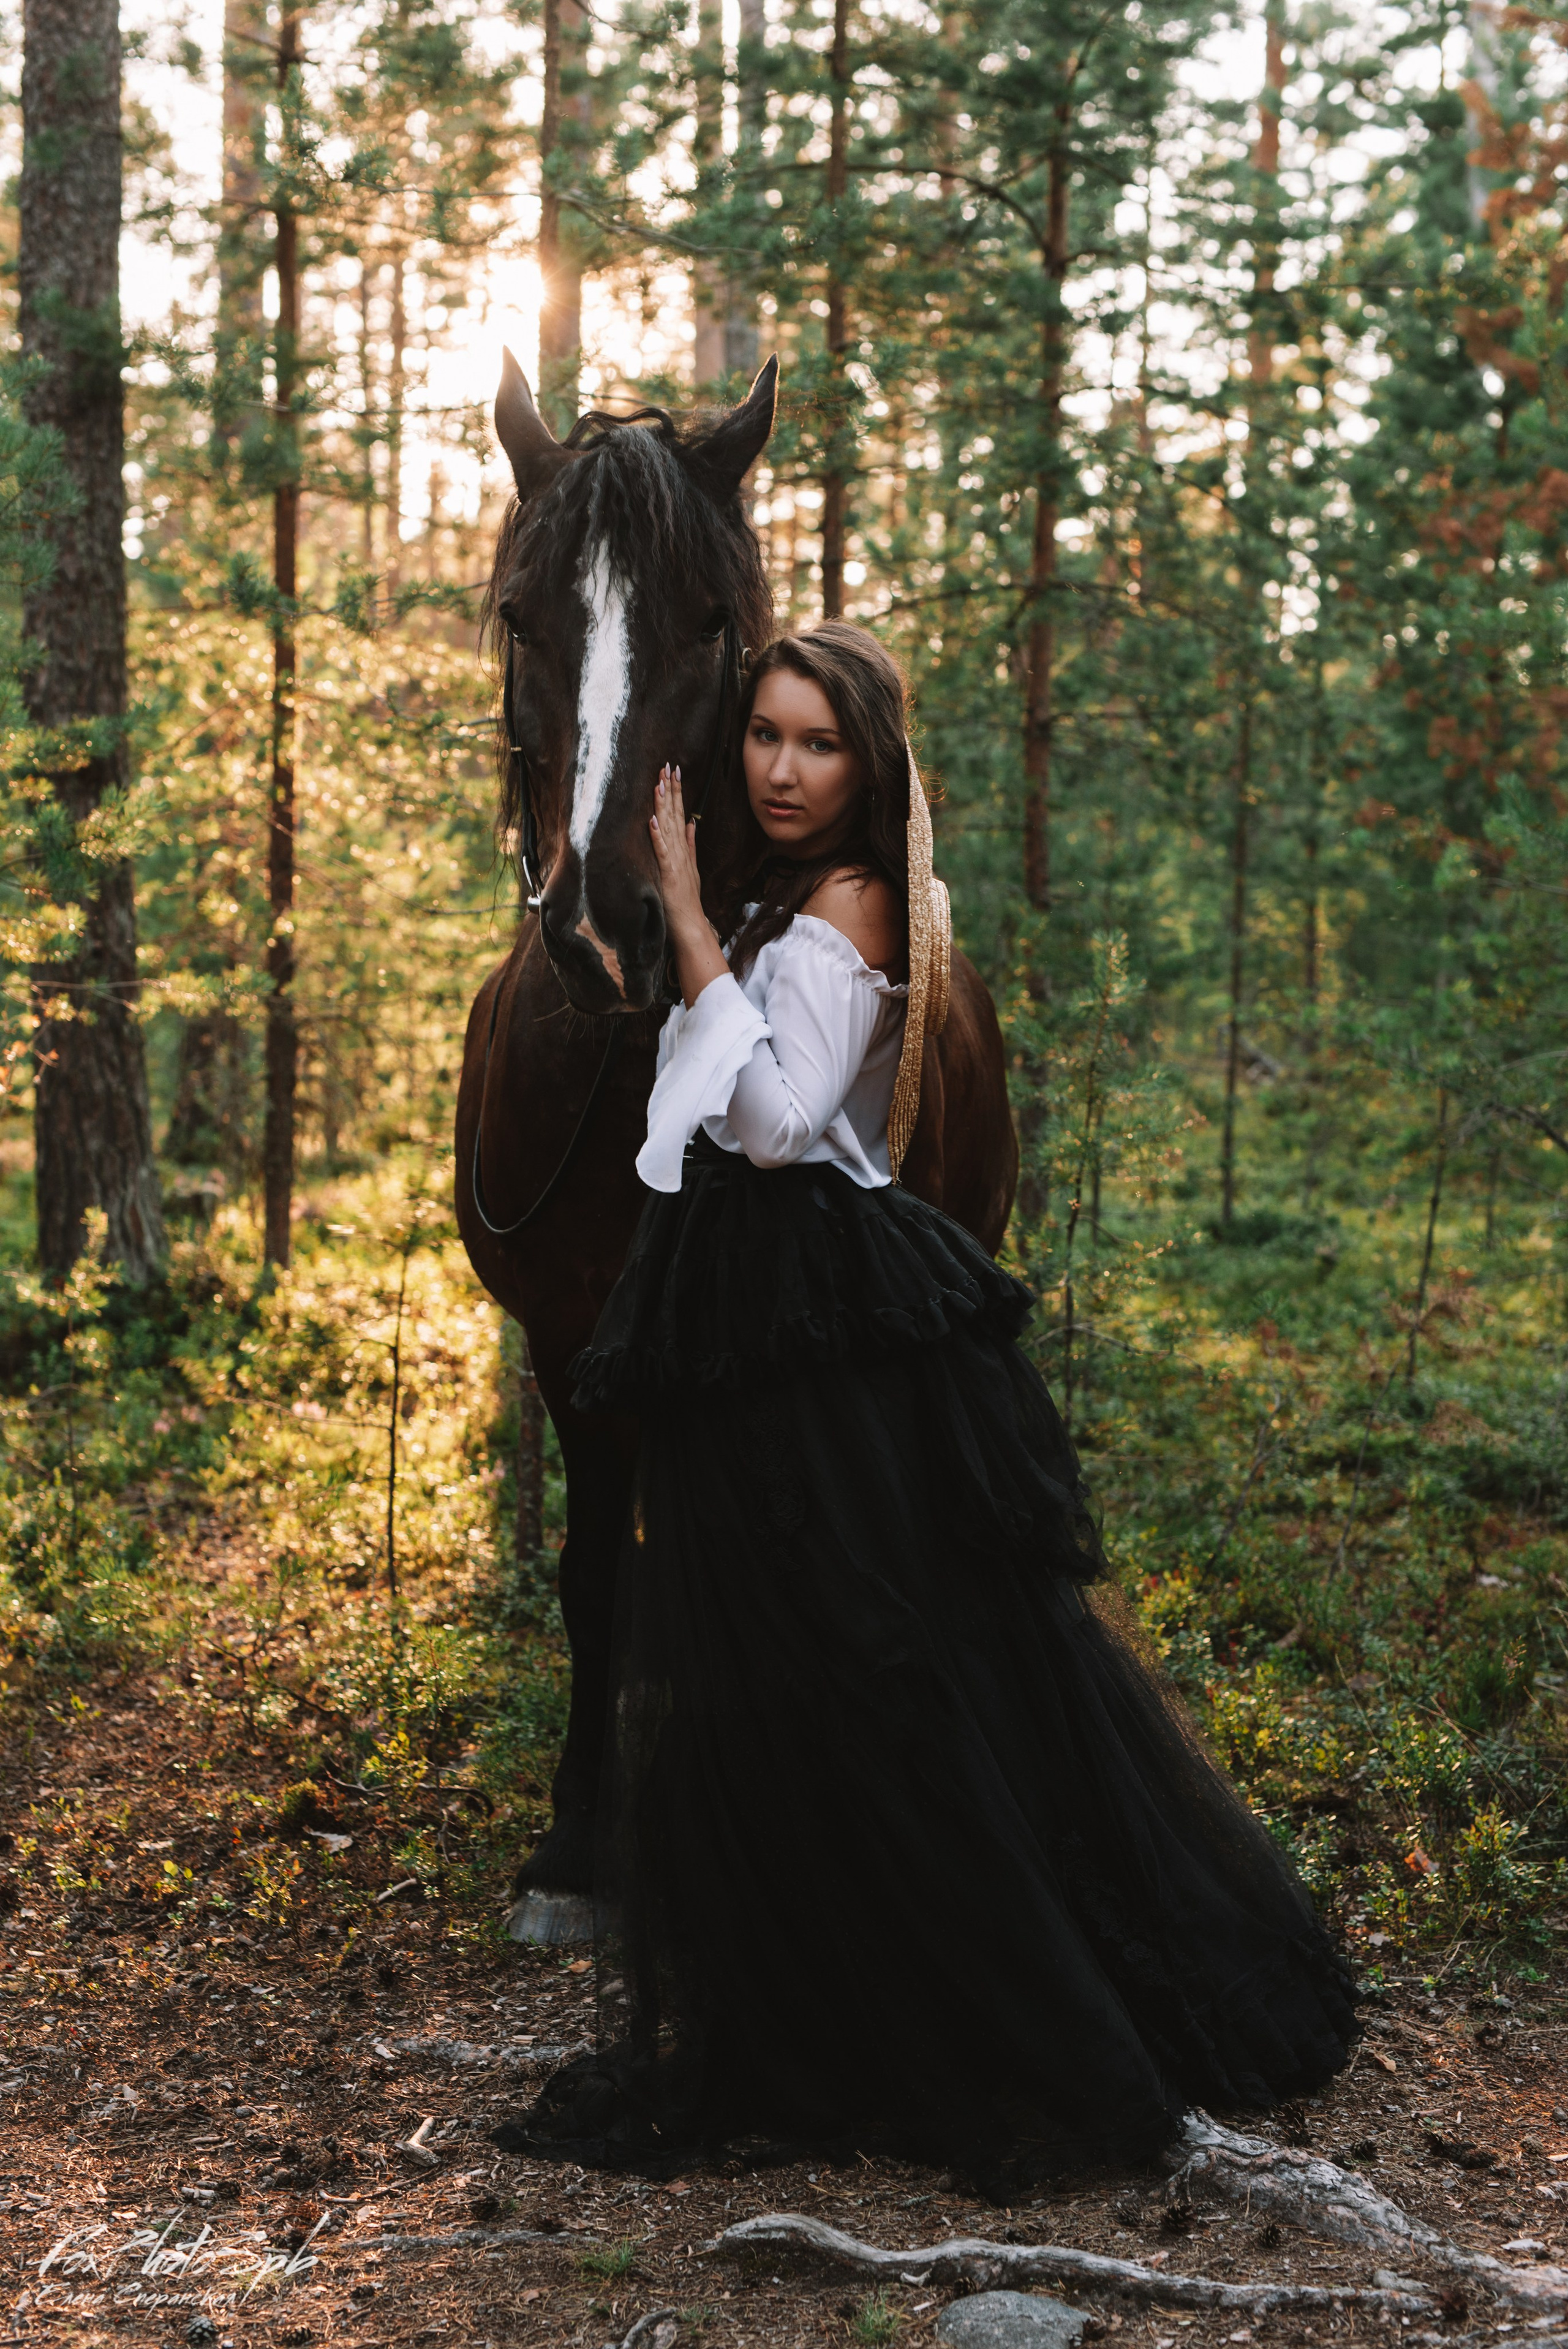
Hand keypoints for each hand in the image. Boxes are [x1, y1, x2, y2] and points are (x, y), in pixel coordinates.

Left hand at [650, 764, 727, 1007]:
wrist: (690, 925)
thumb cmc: (686, 900)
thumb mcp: (689, 868)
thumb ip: (690, 845)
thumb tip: (691, 823)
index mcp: (683, 849)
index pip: (679, 814)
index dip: (676, 792)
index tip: (673, 771)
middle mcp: (680, 852)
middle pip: (675, 815)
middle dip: (671, 790)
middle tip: (668, 766)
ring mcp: (675, 862)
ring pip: (668, 829)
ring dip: (664, 806)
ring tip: (660, 784)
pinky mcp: (668, 874)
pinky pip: (662, 852)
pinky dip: (658, 837)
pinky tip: (652, 821)